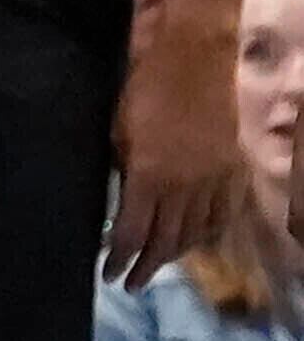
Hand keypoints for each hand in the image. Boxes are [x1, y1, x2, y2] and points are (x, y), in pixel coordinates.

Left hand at [108, 14, 241, 285]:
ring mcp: (213, 182)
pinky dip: (207, 236)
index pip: (132, 231)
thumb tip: (119, 200)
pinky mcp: (233, 173)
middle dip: (145, 266)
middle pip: (164, 242)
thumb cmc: (145, 86)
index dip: (119, 257)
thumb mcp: (118, 128)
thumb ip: (121, 169)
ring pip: (194, 235)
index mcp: (149, 176)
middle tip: (131, 283)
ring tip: (156, 266)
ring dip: (173, 255)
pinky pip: (222, 218)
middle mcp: (184, 188)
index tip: (108, 273)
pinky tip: (195, 244)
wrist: (193, 58)